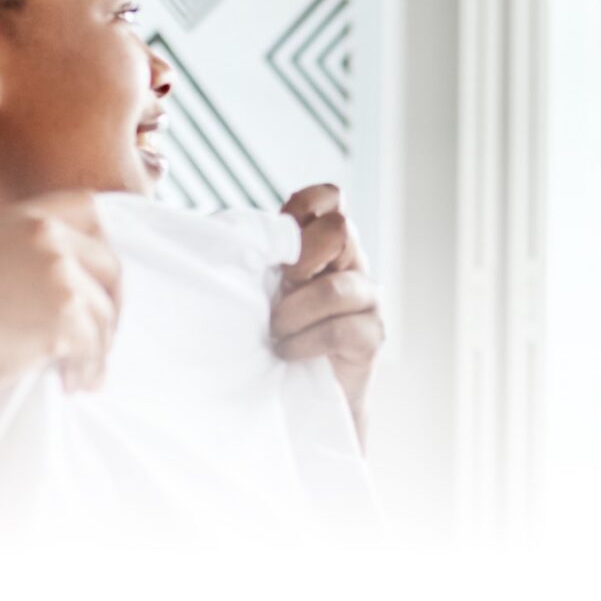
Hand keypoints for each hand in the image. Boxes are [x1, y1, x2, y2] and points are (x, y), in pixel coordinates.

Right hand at [0, 191, 122, 397]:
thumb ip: (24, 253)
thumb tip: (77, 277)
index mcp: (23, 218)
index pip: (89, 207)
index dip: (103, 241)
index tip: (101, 278)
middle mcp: (44, 235)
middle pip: (110, 265)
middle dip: (112, 305)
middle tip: (101, 339)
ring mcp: (57, 271)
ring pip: (105, 312)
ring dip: (99, 348)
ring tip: (81, 374)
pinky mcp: (64, 311)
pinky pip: (95, 344)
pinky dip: (88, 367)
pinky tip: (72, 383)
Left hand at [274, 184, 384, 435]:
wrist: (292, 402)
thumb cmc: (266, 338)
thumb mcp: (254, 288)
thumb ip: (254, 254)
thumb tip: (228, 231)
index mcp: (321, 245)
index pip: (330, 198)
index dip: (305, 206)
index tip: (277, 243)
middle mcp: (350, 265)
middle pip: (342, 229)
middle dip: (300, 257)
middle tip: (279, 284)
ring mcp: (366, 299)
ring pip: (336, 287)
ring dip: (293, 312)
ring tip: (274, 333)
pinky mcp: (372, 336)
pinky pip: (342, 328)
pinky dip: (305, 342)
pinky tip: (288, 352)